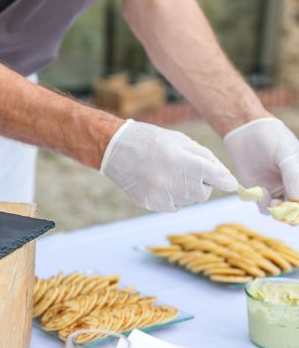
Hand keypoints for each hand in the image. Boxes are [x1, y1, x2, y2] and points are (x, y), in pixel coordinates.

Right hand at [101, 120, 237, 211]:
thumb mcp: (181, 141)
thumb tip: (226, 179)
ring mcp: (162, 195)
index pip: (218, 178)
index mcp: (185, 162)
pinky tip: (159, 182)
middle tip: (187, 170)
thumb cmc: (152, 141)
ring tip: (168, 174)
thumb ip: (206, 158)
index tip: (231, 184)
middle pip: (204, 193)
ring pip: (189, 201)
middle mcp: (174, 181)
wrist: (116, 149)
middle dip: (202, 183)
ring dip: (185, 190)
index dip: (226, 181)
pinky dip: (172, 197)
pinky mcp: (152, 204)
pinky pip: (174, 206)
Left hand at [224, 117, 298, 210]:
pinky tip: (261, 192)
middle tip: (284, 208)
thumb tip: (296, 201)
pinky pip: (263, 207)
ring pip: (280, 212)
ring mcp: (276, 190)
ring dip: (277, 211)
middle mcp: (292, 186)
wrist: (246, 131)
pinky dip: (263, 205)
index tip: (297, 207)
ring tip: (273, 201)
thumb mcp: (288, 155)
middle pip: (295, 210)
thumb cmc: (273, 138)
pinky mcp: (258, 191)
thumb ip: (294, 177)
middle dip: (291, 213)